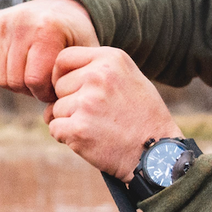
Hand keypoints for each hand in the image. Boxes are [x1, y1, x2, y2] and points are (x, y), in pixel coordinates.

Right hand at [0, 0, 98, 102]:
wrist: (64, 7)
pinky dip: (1, 75)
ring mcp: (5, 20)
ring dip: (17, 85)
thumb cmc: (76, 38)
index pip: (35, 81)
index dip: (45, 94)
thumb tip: (58, 108)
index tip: (57, 89)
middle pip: (15, 81)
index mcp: (48, 28)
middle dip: (31, 91)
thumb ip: (76, 79)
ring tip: (34, 76)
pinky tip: (18, 70)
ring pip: (0, 77)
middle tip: (45, 84)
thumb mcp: (85, 56)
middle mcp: (23, 21)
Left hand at [48, 47, 180, 180]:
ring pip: (56, 109)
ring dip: (69, 121)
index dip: (62, 75)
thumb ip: (99, 70)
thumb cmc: (143, 117)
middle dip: (69, 101)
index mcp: (110, 59)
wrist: (156, 153)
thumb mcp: (129, 78)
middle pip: (59, 85)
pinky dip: (66, 137)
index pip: (64, 58)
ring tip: (97, 129)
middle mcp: (98, 76)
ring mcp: (87, 102)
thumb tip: (56, 81)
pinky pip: (55, 129)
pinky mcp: (79, 129)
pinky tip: (89, 140)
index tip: (71, 89)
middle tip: (95, 116)